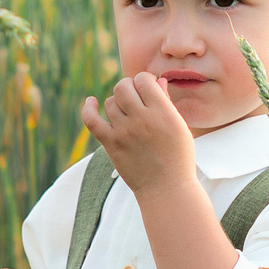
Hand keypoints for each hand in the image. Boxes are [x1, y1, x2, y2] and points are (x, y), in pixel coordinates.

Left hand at [80, 73, 199, 198]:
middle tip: (134, 99)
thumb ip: (166, 102)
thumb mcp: (179, 126)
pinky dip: (88, 109)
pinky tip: (91, 102)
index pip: (143, 80)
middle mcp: (142, 119)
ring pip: (109, 102)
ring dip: (116, 103)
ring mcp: (125, 132)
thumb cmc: (178, 157)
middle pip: (123, 87)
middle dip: (128, 88)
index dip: (143, 80)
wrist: (167, 188)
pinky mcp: (111, 144)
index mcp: (163, 112)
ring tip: (125, 113)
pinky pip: (91, 120)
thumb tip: (157, 80)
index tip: (146, 88)